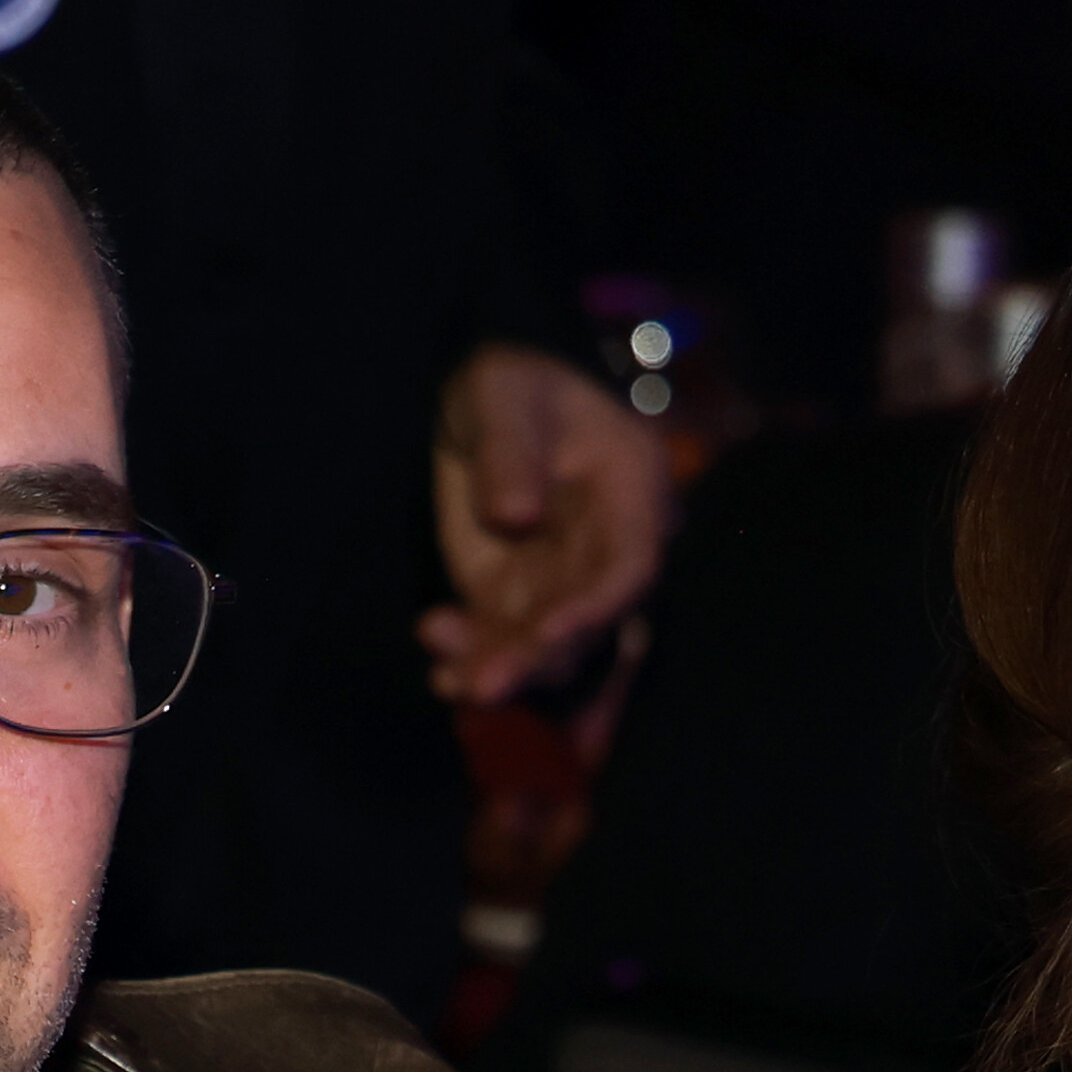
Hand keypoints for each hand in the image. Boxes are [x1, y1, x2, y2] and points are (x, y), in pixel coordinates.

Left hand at [423, 343, 670, 706]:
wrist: (481, 408)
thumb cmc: (507, 386)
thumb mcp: (500, 394)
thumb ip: (509, 449)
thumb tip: (516, 516)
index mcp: (631, 491)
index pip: (631, 565)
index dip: (597, 606)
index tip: (550, 633)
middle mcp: (609, 550)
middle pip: (591, 625)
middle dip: (539, 660)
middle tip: (485, 685)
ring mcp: (564, 582)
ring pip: (548, 649)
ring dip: (503, 671)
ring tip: (451, 683)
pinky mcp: (519, 600)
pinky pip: (505, 644)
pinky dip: (475, 663)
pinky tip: (439, 675)